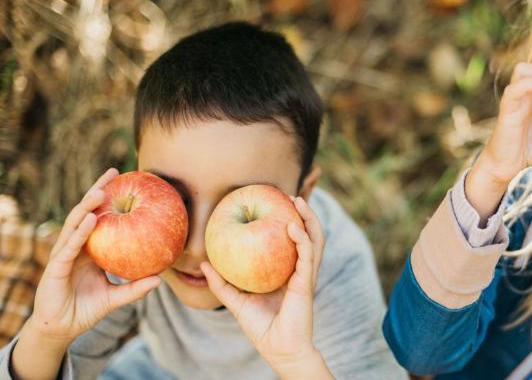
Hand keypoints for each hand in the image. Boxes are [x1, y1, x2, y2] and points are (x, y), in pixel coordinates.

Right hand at [27, 168, 161, 342]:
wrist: (60, 329)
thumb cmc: (85, 310)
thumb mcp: (115, 298)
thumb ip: (135, 288)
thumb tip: (161, 279)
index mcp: (89, 249)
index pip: (99, 217)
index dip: (109, 199)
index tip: (126, 180)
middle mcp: (75, 246)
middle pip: (86, 212)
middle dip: (97, 191)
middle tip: (114, 172)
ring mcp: (64, 254)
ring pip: (75, 224)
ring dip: (87, 207)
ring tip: (102, 191)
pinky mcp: (55, 267)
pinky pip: (70, 247)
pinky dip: (80, 232)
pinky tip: (91, 220)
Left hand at [201, 196, 330, 377]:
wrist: (278, 349)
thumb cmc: (261, 327)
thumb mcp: (236, 302)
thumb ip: (221, 283)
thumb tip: (203, 264)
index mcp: (288, 271)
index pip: (293, 241)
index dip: (290, 221)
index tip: (276, 203)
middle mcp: (300, 270)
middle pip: (309, 235)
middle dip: (304, 213)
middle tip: (289, 196)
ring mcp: (305, 275)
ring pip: (314, 240)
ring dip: (309, 219)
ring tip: (297, 202)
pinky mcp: (305, 283)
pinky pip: (306, 256)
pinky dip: (302, 239)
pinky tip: (292, 227)